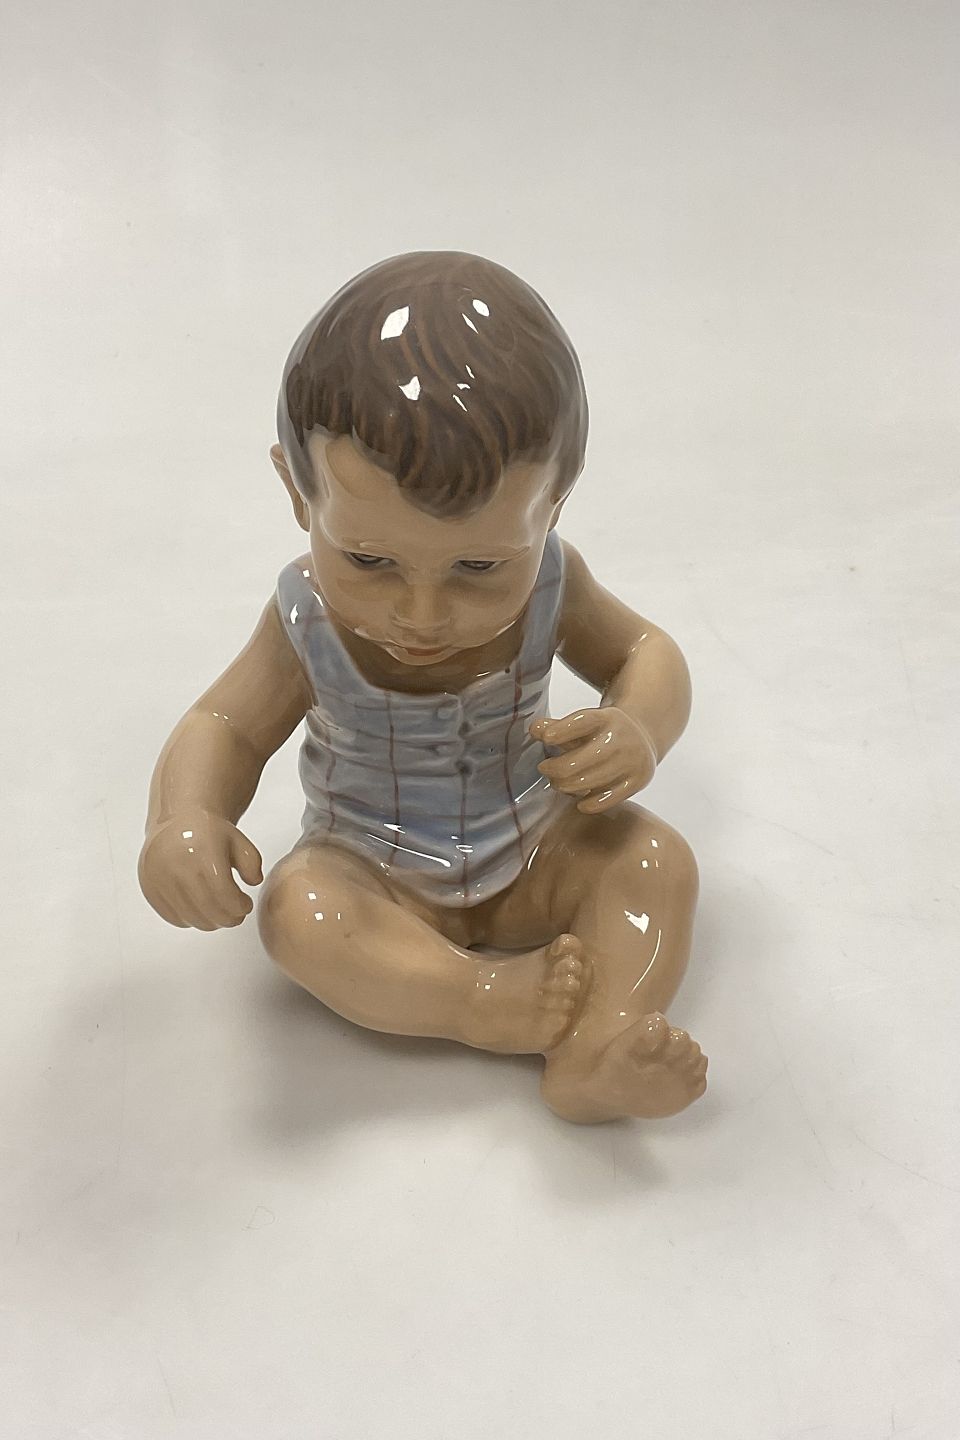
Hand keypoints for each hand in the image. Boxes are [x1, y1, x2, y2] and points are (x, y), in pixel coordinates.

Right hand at [138, 810, 263, 929]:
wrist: (177, 820)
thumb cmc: (209, 832)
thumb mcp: (239, 841)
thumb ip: (252, 862)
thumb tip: (254, 881)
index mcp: (202, 850)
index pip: (224, 893)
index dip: (239, 907)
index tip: (246, 906)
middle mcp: (177, 864)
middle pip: (208, 909)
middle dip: (228, 919)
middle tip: (237, 916)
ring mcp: (160, 878)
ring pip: (192, 918)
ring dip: (211, 922)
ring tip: (220, 913)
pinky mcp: (149, 887)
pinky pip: (174, 918)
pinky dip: (191, 920)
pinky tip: (201, 910)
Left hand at [531, 707, 657, 813]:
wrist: (642, 740)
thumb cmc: (602, 733)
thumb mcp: (584, 724)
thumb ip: (557, 727)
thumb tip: (534, 729)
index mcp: (607, 718)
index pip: (584, 722)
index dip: (563, 730)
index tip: (546, 738)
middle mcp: (622, 738)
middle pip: (581, 759)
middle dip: (556, 768)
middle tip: (544, 768)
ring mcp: (631, 760)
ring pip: (589, 781)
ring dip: (566, 785)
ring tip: (557, 783)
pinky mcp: (637, 781)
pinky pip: (607, 799)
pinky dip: (588, 803)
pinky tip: (578, 800)